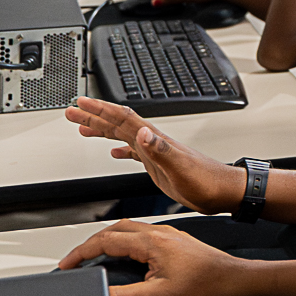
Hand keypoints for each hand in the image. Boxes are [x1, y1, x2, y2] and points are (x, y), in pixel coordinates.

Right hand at [57, 217, 249, 295]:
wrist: (231, 281)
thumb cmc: (203, 286)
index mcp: (150, 242)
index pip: (105, 240)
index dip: (81, 252)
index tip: (66, 264)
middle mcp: (158, 233)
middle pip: (114, 229)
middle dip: (90, 243)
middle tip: (76, 259)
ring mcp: (168, 235)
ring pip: (128, 229)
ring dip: (107, 240)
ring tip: (94, 256)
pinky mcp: (175, 241)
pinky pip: (141, 234)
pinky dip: (123, 241)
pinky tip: (124, 254)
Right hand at [64, 97, 241, 211]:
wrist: (224, 191)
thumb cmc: (207, 181)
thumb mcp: (180, 167)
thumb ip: (161, 149)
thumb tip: (142, 132)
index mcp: (155, 140)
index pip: (123, 119)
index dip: (101, 110)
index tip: (81, 103)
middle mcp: (154, 142)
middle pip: (118, 123)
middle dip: (94, 116)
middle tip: (72, 111)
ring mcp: (156, 153)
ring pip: (123, 135)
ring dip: (102, 130)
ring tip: (83, 127)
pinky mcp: (159, 165)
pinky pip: (135, 153)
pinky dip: (120, 150)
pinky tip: (114, 153)